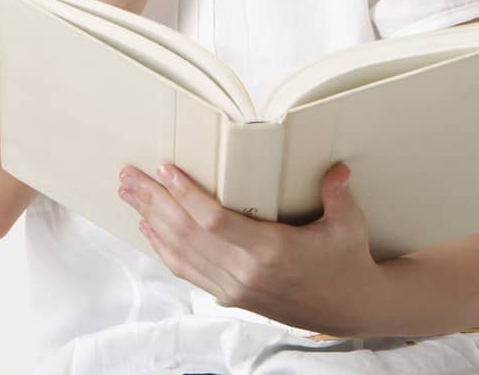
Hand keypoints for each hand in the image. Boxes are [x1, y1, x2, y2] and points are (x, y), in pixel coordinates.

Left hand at [116, 159, 382, 338]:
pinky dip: (163, 249)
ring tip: (130, 194)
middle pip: (186, 234)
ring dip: (151, 220)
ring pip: (181, 252)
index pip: (214, 221)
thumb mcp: (350, 224)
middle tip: (128, 175)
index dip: (186, 194)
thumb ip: (338, 193)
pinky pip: (188, 271)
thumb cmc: (348, 261)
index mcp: (271, 251)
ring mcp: (235, 288)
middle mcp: (246, 273)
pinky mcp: (232, 297)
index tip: (165, 168)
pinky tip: (148, 228)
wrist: (350, 309)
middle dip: (153, 201)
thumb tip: (336, 168)